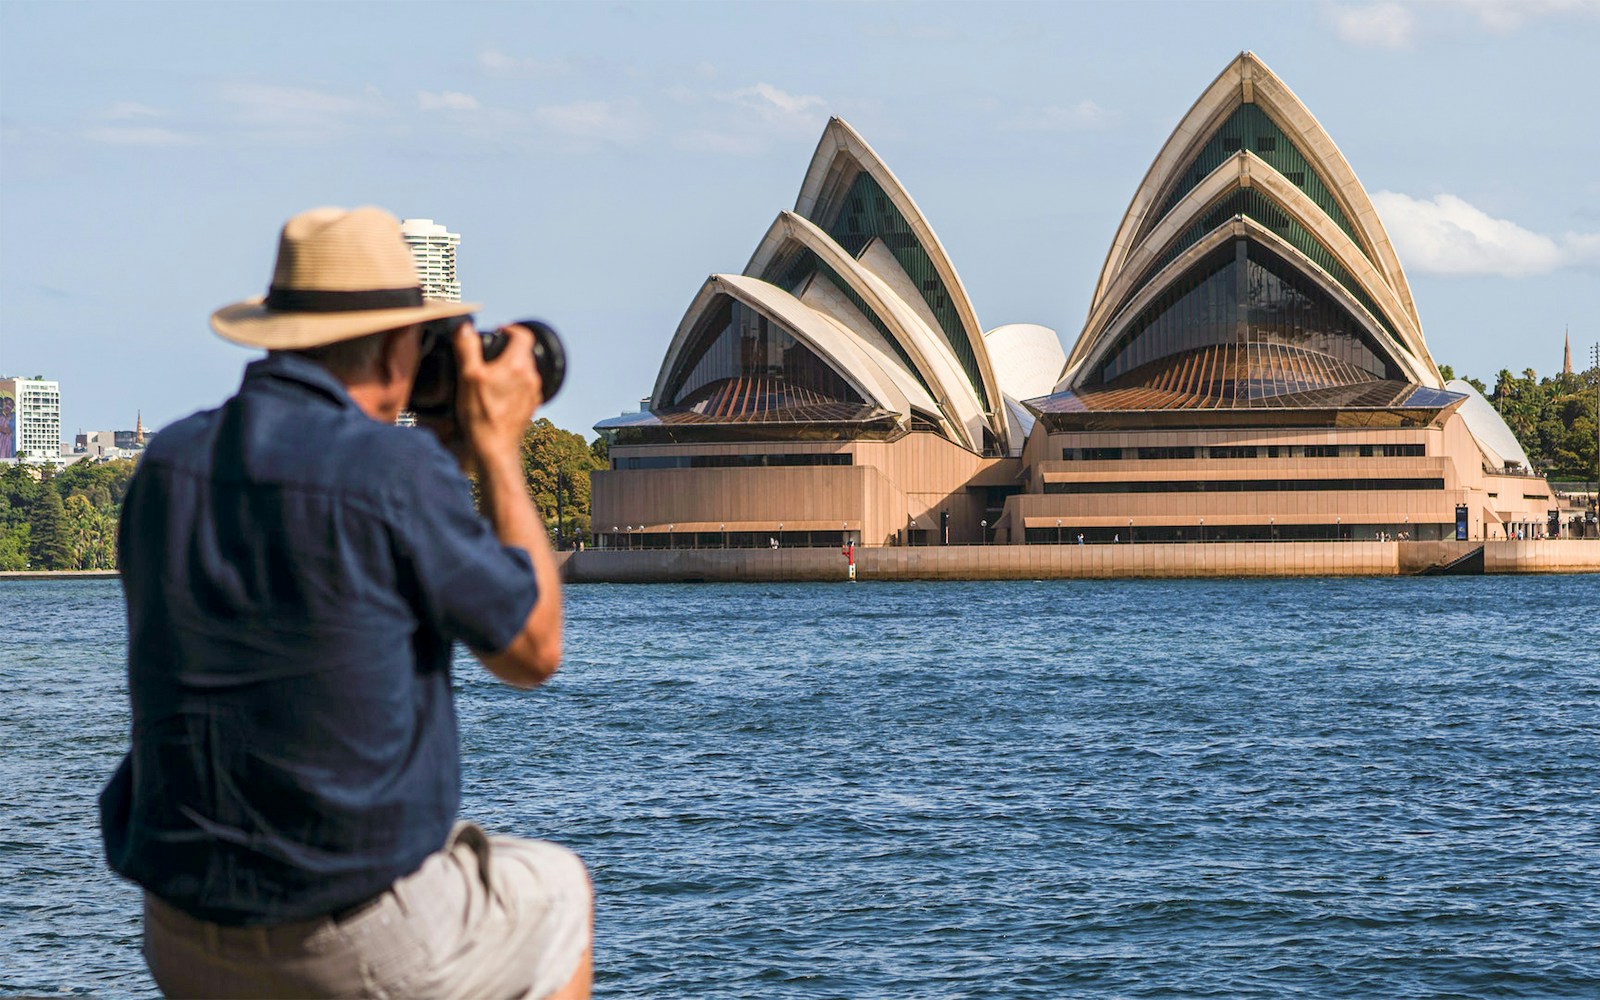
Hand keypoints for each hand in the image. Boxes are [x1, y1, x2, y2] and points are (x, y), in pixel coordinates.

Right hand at [454, 322, 542, 466]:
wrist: (495, 447)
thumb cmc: (481, 414)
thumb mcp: (468, 376)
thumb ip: (467, 348)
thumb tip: (465, 327)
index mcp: (517, 364)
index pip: (523, 334)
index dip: (510, 328)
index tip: (499, 331)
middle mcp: (530, 376)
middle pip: (524, 352)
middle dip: (509, 348)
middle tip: (490, 353)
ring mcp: (533, 392)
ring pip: (525, 369)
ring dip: (511, 366)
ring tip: (492, 373)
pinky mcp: (532, 406)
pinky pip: (525, 386)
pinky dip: (515, 383)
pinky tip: (499, 393)